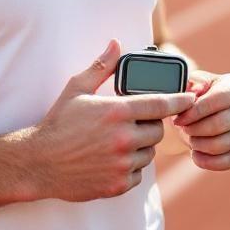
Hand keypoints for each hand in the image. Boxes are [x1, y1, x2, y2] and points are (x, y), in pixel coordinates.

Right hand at [29, 40, 195, 201]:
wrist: (38, 163)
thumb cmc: (58, 124)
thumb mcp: (77, 89)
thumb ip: (101, 67)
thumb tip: (116, 44)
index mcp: (117, 111)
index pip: (160, 104)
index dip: (180, 100)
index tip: (190, 98)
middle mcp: (124, 138)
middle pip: (157, 131)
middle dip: (149, 126)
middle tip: (132, 124)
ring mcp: (122, 164)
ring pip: (149, 154)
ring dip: (141, 147)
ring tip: (119, 142)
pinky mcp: (118, 185)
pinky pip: (138, 174)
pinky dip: (131, 168)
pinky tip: (113, 160)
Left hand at [172, 69, 229, 170]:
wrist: (193, 117)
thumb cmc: (190, 97)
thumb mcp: (187, 84)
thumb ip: (187, 85)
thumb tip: (190, 94)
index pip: (222, 98)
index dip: (198, 111)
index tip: (179, 118)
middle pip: (222, 123)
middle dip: (196, 129)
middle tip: (183, 129)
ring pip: (224, 144)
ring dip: (200, 145)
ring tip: (189, 139)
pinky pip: (229, 161)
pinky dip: (209, 162)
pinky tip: (195, 155)